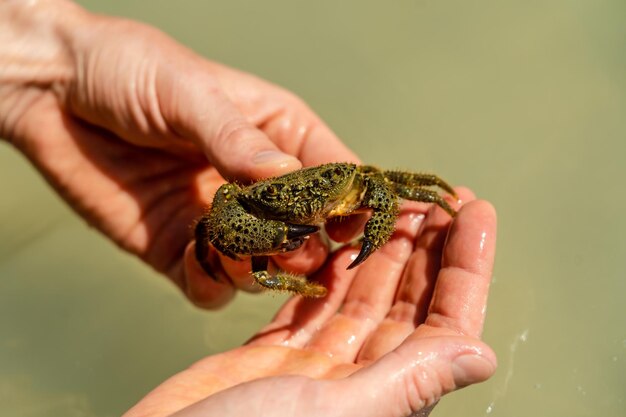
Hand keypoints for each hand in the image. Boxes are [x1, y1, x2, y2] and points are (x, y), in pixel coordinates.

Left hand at [0, 0, 356, 306]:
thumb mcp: (188, 91)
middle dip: (305, 248)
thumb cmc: (128, 68)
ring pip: (266, 268)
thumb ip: (237, 138)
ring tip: (234, 252)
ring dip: (259, 270)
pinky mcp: (181, 248)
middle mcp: (258, 183)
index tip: (351, 227)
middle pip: (309, 233)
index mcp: (278, 134)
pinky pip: (212, 285)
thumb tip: (290, 180)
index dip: (350, 204)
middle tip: (285, 246)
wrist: (52, 91)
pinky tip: (197, 261)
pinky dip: (213, 285)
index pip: (336, 176)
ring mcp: (222, 220)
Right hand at [122, 190, 497, 416]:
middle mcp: (359, 382)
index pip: (446, 323)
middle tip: (434, 196)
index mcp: (387, 396)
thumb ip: (408, 382)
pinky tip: (337, 237)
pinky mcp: (273, 356)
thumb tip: (483, 355)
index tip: (475, 209)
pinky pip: (312, 302)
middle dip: (426, 248)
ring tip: (392, 204)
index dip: (467, 266)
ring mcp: (314, 368)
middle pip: (406, 303)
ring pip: (360, 297)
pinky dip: (327, 268)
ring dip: (379, 250)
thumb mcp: (335, 412)